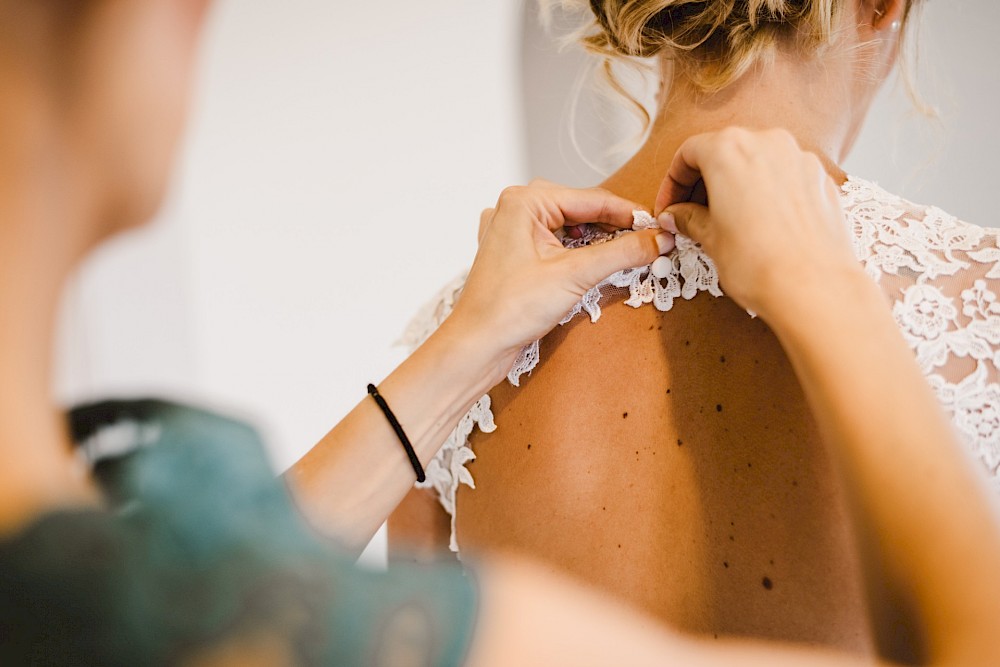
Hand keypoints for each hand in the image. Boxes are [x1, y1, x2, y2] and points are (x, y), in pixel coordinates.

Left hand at [444, 181, 670, 381]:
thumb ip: (621, 253)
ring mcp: (512, 231)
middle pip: (581, 209)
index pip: (591, 199)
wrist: (477, 346)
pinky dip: (578, 250)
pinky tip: (595, 262)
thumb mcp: (574, 276)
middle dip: (615, 226)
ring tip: (628, 252)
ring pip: (568, 225)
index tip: (659, 226)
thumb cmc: (506, 311)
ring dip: (598, 239)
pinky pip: (555, 241)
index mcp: (523, 202)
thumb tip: (656, 240)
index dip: (629, 213)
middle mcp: (514, 209)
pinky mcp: (514, 253)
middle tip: (649, 241)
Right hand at [654, 127, 861, 319]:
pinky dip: (766, 191)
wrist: (814, 287)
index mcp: (729, 150)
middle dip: (704, 182)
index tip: (669, 206)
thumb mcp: (710, 239)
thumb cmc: (759, 263)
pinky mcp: (820, 178)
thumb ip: (688, 219)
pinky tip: (760, 223)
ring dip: (736, 185)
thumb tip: (676, 216)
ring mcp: (798, 158)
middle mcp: (766, 142)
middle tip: (691, 214)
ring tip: (725, 220)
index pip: (689, 153)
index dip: (673, 182)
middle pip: (724, 151)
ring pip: (756, 162)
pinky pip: (784, 176)